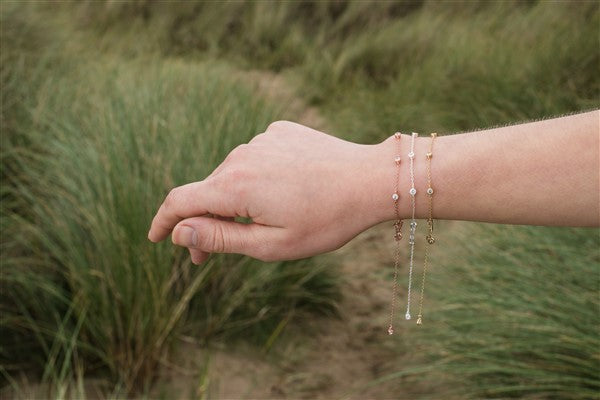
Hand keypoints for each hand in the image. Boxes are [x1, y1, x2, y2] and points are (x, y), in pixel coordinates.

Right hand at [148, 121, 388, 263]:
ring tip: (261, 222)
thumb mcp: (271, 243)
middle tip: (209, 256)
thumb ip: (220, 238)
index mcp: (234, 186)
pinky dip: (258, 179)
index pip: (179, 201)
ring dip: (232, 201)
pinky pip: (256, 159)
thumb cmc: (326, 220)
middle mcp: (241, 156)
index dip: (162, 222)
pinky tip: (283, 192)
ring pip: (232, 176)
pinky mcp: (279, 132)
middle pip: (206, 191)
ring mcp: (261, 139)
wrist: (370, 180)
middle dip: (203, 223)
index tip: (155, 238)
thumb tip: (179, 231)